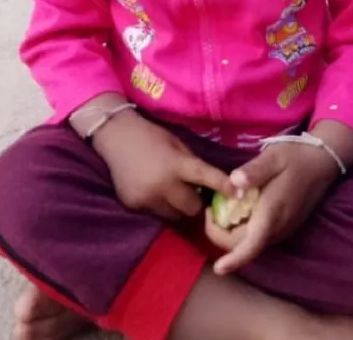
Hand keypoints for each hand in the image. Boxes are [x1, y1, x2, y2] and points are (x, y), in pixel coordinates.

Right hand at [93, 109, 229, 220]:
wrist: (115, 137)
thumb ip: (192, 163)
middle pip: (191, 208)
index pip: (204, 177)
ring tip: (174, 193)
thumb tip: (211, 182)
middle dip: (197, 203)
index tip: (238, 194)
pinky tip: (154, 192)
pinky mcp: (134, 206)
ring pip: (175, 217)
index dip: (223, 186)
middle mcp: (161, 185)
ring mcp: (146, 198)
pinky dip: (161, 207)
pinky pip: (156, 214)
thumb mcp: (176, 143)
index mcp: (175, 164)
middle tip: (195, 193)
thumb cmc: (150, 135)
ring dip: (179, 208)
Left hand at [205, 138, 338, 274]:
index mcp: (272, 213)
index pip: (251, 246)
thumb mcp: (273, 157)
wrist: (323, 160)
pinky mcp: (285, 226)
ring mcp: (283, 229)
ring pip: (252, 242)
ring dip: (232, 234)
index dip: (234, 260)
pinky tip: (238, 210)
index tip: (218, 269)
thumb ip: (254, 171)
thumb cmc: (296, 156)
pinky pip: (260, 236)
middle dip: (221, 235)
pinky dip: (244, 230)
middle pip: (244, 245)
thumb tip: (233, 182)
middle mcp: (278, 228)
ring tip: (218, 209)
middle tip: (208, 210)